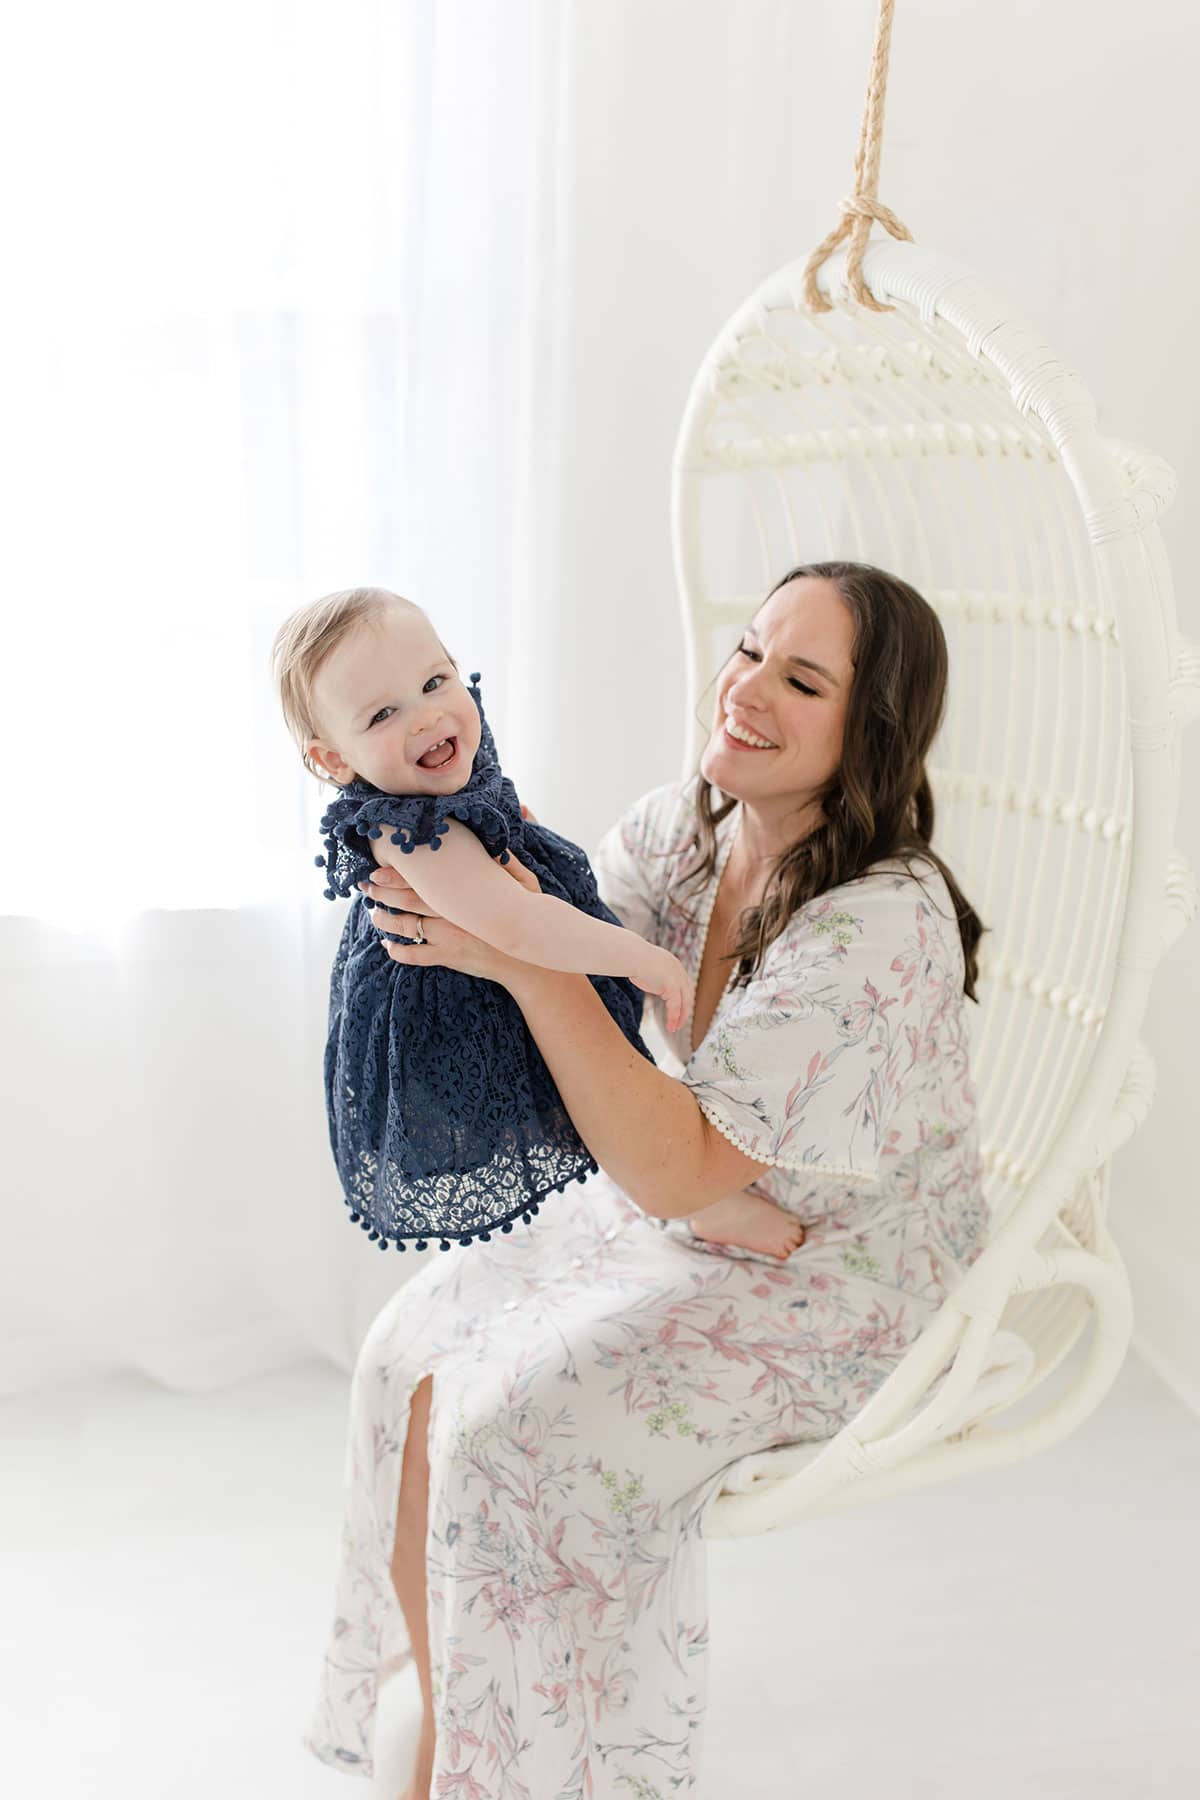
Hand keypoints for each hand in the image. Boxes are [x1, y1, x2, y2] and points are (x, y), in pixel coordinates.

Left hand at [357, 850, 541, 981]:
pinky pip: (416, 956)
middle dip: (382, 892)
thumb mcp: (526, 883)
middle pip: (408, 900)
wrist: (532, 958)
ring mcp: (449, 937)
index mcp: (464, 893)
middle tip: (364, 885)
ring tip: (372, 912)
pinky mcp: (449, 957)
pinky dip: (399, 951)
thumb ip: (509, 860)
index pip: (425, 879)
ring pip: (407, 927)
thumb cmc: (528, 916)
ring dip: (385, 920)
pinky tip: (388, 945)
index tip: (377, 867)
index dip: (397, 873)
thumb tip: (509, 830)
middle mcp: (453, 913)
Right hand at [632, 945, 692, 1034]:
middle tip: (679, 1022)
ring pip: (684, 1002)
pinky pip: (676, 1006)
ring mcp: (677, 978)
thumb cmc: (632, 959)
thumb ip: (651, 973)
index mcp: (673, 964)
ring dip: (681, 1017)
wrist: (632, 955)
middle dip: (684, 1010)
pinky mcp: (672, 987)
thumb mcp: (646, 965)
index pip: (683, 984)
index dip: (682, 998)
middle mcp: (678, 970)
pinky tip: (670, 1026)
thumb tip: (645, 977)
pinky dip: (674, 1017)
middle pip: (688, 994)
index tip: (678, 1009)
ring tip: (674, 1027)